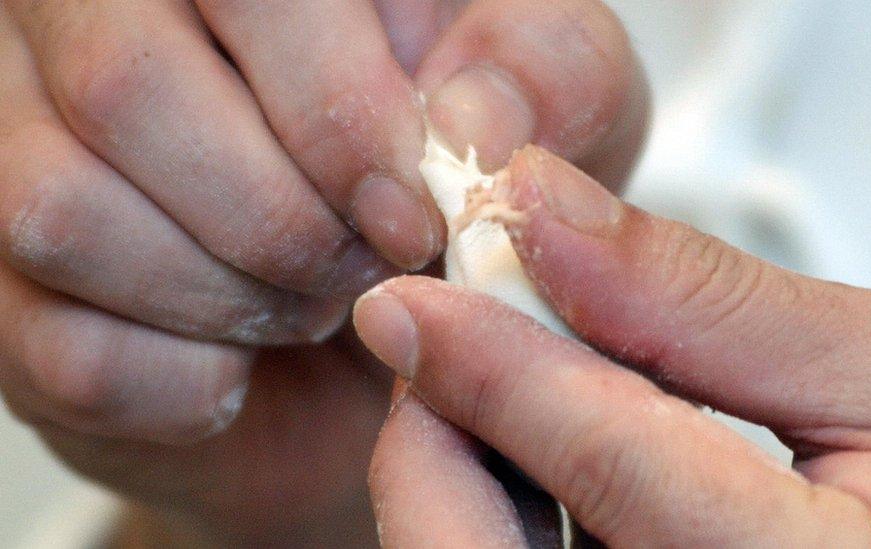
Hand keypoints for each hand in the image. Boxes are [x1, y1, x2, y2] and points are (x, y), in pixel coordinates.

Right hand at [0, 1, 646, 544]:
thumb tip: (464, 119)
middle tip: (372, 264)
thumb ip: (538, 73)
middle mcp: (102, 32)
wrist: (388, 334)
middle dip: (284, 216)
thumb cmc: (457, 189)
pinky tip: (249, 362)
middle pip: (125, 86)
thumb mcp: (551, 109)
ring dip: (236, 296)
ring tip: (316, 306)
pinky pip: (67, 348)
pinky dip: (193, 384)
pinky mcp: (15, 305)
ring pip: (64, 211)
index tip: (413, 212)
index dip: (330, 106)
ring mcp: (29, 160)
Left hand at [356, 147, 870, 546]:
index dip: (493, 360)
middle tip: (451, 342)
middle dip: (444, 433)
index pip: (604, 459)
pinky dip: (498, 517)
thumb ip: (710, 300)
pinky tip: (551, 465)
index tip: (413, 300)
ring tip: (519, 395)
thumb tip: (553, 214)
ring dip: (463, 475)